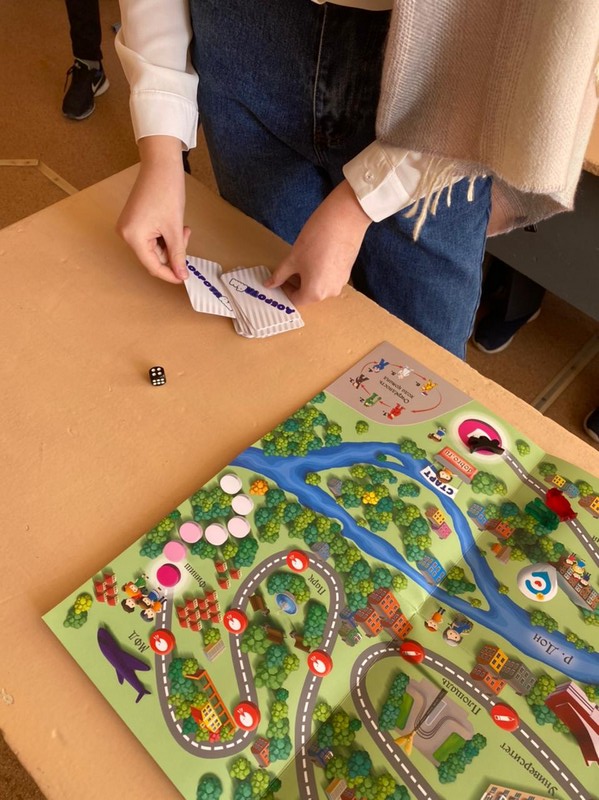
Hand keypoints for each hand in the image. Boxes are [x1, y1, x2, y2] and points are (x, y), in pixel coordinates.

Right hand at [117, 136, 189, 282]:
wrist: (160, 165)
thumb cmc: (166, 191)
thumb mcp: (175, 229)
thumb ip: (178, 255)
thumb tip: (181, 275)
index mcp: (133, 237)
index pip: (153, 266)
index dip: (170, 274)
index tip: (184, 277)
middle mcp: (126, 234)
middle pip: (153, 257)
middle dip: (172, 251)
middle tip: (185, 235)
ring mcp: (128, 227)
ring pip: (154, 248)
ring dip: (170, 242)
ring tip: (180, 226)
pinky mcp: (133, 221)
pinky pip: (150, 238)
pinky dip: (164, 235)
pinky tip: (173, 224)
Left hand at [264, 180, 371, 304]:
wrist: (345, 219)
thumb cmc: (317, 239)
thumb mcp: (293, 258)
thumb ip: (280, 274)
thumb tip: (269, 283)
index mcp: (315, 293)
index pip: (295, 299)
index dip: (284, 289)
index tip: (278, 279)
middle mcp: (330, 292)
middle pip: (308, 294)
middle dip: (296, 283)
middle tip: (287, 269)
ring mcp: (340, 282)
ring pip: (319, 286)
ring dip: (308, 278)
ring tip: (301, 260)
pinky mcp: (347, 272)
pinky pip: (329, 277)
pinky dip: (320, 272)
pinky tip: (315, 256)